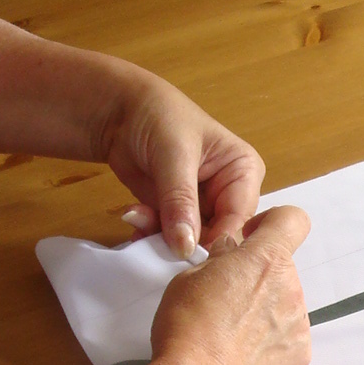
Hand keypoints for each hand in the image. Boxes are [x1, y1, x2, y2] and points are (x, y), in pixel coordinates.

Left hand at [96, 68, 265, 258]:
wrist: (120, 112)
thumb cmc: (158, 117)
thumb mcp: (173, 156)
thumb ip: (180, 201)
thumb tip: (185, 247)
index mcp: (244, 171)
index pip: (239, 216)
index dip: (217, 238)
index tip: (189, 252)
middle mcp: (228, 192)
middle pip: (217, 234)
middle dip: (185, 239)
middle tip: (157, 237)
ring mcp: (202, 206)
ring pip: (190, 239)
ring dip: (162, 236)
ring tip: (138, 218)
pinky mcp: (177, 214)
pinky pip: (168, 236)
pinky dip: (150, 233)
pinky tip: (134, 217)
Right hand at [150, 205, 311, 364]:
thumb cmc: (187, 327)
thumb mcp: (190, 277)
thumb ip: (220, 260)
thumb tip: (231, 254)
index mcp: (266, 259)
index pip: (293, 220)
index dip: (273, 224)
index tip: (252, 238)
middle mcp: (291, 289)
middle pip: (282, 270)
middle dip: (259, 278)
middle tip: (226, 299)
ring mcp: (299, 326)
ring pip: (285, 306)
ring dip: (265, 311)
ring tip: (232, 334)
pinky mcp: (299, 358)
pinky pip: (288, 340)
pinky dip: (270, 343)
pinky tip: (243, 355)